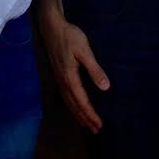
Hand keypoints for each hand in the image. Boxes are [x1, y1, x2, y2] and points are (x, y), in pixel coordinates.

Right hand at [38, 11, 109, 132]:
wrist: (52, 27)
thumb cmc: (70, 37)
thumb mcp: (85, 51)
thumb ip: (94, 69)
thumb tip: (105, 88)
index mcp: (70, 78)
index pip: (82, 101)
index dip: (90, 114)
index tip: (99, 125)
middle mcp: (63, 82)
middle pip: (74, 106)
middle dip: (85, 119)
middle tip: (95, 130)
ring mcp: (59, 79)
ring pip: (68, 102)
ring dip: (78, 115)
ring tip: (86, 125)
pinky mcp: (59, 75)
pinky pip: (65, 96)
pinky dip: (72, 106)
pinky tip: (75, 107)